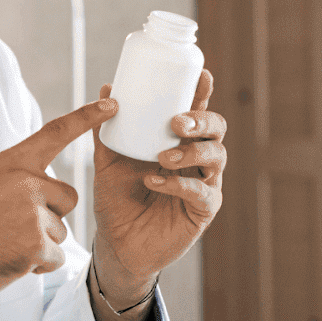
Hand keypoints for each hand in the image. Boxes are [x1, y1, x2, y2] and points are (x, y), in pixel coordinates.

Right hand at [0, 98, 115, 320]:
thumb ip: (13, 182)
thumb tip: (42, 187)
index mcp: (9, 164)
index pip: (55, 133)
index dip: (86, 117)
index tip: (111, 104)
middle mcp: (23, 182)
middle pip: (68, 197)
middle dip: (52, 217)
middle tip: (13, 229)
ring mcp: (30, 213)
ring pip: (61, 231)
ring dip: (39, 245)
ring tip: (3, 247)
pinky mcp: (34, 244)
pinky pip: (56, 257)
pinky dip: (38, 266)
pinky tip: (9, 263)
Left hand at [91, 69, 225, 299]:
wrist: (116, 244)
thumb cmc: (117, 199)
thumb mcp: (107, 162)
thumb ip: (106, 131)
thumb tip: (105, 89)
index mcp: (178, 141)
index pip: (196, 110)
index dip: (202, 92)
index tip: (200, 76)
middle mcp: (196, 158)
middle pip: (215, 128)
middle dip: (201, 119)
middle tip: (176, 122)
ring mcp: (204, 183)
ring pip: (216, 155)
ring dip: (191, 151)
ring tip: (162, 156)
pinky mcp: (203, 210)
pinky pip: (201, 191)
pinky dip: (179, 184)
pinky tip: (154, 182)